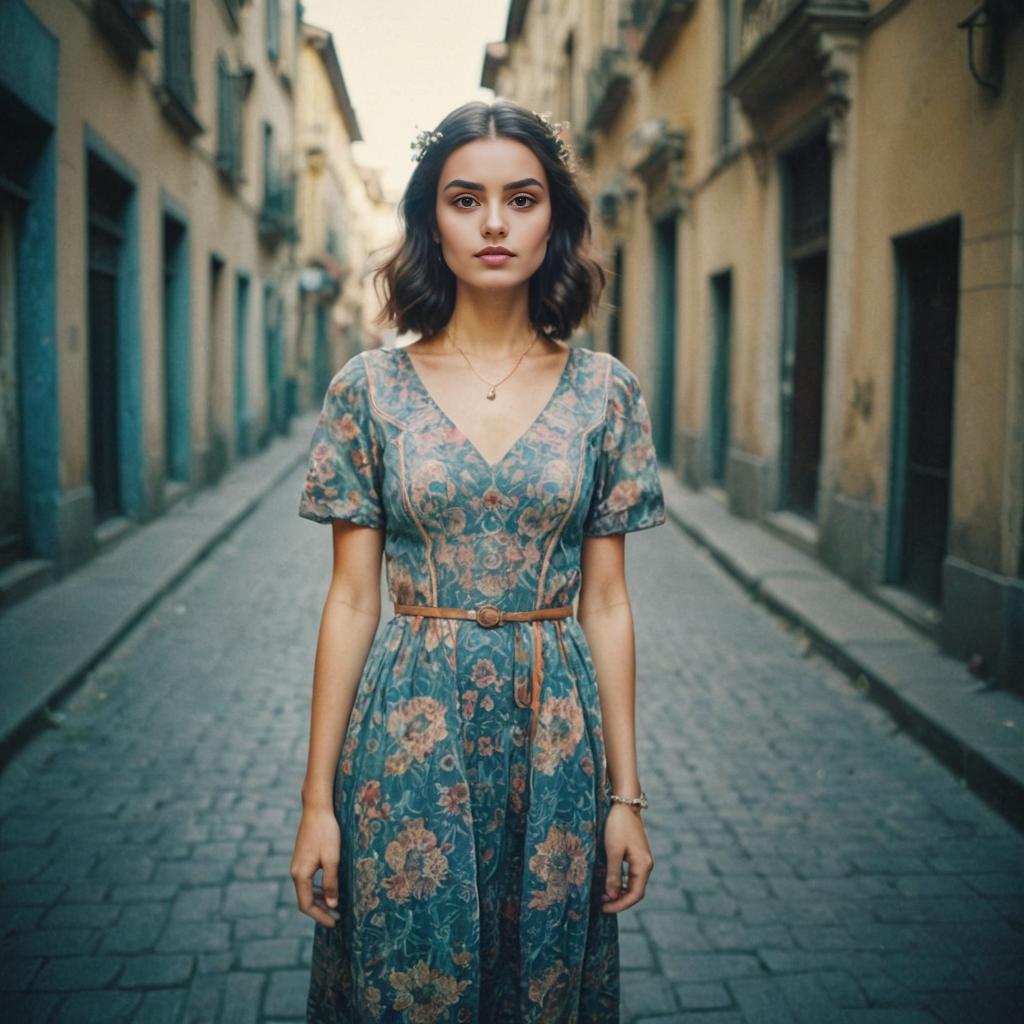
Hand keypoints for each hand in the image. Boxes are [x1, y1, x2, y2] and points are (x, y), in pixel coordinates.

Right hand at [290, 807, 341, 927]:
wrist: (316, 809)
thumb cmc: (326, 832)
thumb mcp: (332, 859)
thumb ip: (331, 883)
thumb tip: (332, 904)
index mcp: (300, 874)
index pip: (306, 905)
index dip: (320, 916)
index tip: (334, 923)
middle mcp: (295, 872)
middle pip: (304, 900)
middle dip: (320, 911)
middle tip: (337, 918)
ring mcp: (297, 865)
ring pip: (306, 890)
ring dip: (319, 900)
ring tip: (334, 907)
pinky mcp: (302, 859)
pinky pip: (307, 881)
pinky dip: (317, 889)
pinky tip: (328, 889)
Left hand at [600, 804, 653, 912]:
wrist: (625, 805)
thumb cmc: (618, 826)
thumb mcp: (613, 851)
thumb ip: (613, 874)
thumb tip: (612, 895)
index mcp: (643, 866)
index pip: (635, 894)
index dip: (620, 904)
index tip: (605, 909)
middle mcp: (646, 865)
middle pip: (635, 891)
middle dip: (619, 900)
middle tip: (602, 904)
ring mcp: (643, 860)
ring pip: (633, 883)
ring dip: (620, 892)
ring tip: (604, 896)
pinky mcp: (637, 855)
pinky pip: (631, 875)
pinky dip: (621, 882)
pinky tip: (610, 882)